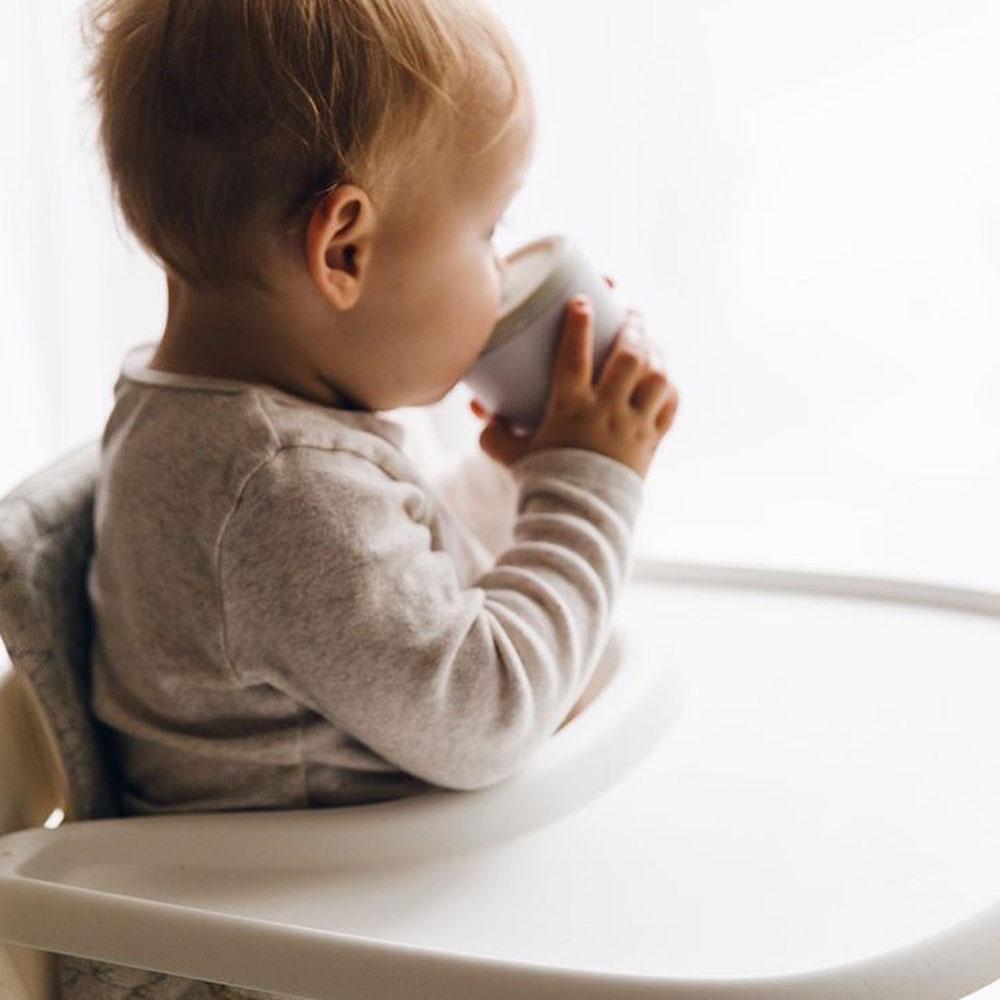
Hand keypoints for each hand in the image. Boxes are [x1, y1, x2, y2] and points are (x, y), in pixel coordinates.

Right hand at [470, 276, 679, 479]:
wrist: (580, 518)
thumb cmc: (544, 482)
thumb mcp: (512, 455)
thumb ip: (494, 432)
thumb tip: (480, 411)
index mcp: (569, 409)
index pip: (574, 356)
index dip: (578, 324)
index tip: (583, 302)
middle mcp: (606, 412)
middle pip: (628, 357)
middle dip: (633, 328)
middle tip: (630, 314)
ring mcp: (633, 426)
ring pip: (656, 377)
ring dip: (656, 354)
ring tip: (650, 343)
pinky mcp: (651, 442)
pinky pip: (669, 406)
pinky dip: (668, 389)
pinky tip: (662, 381)